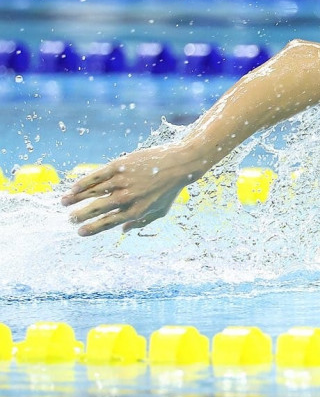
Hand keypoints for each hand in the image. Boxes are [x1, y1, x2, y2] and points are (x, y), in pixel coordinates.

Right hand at [61, 144, 197, 235]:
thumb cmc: (169, 189)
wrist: (178, 164)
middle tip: (69, 219)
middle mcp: (126, 198)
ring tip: (64, 203)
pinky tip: (73, 188)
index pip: (108, 223)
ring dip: (75, 198)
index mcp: (136, 211)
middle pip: (96, 209)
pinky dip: (83, 183)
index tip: (79, 232)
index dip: (92, 228)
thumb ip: (141, 223)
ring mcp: (122, 181)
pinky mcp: (119, 166)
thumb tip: (123, 231)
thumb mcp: (160, 211)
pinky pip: (96, 176)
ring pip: (93, 192)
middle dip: (79, 215)